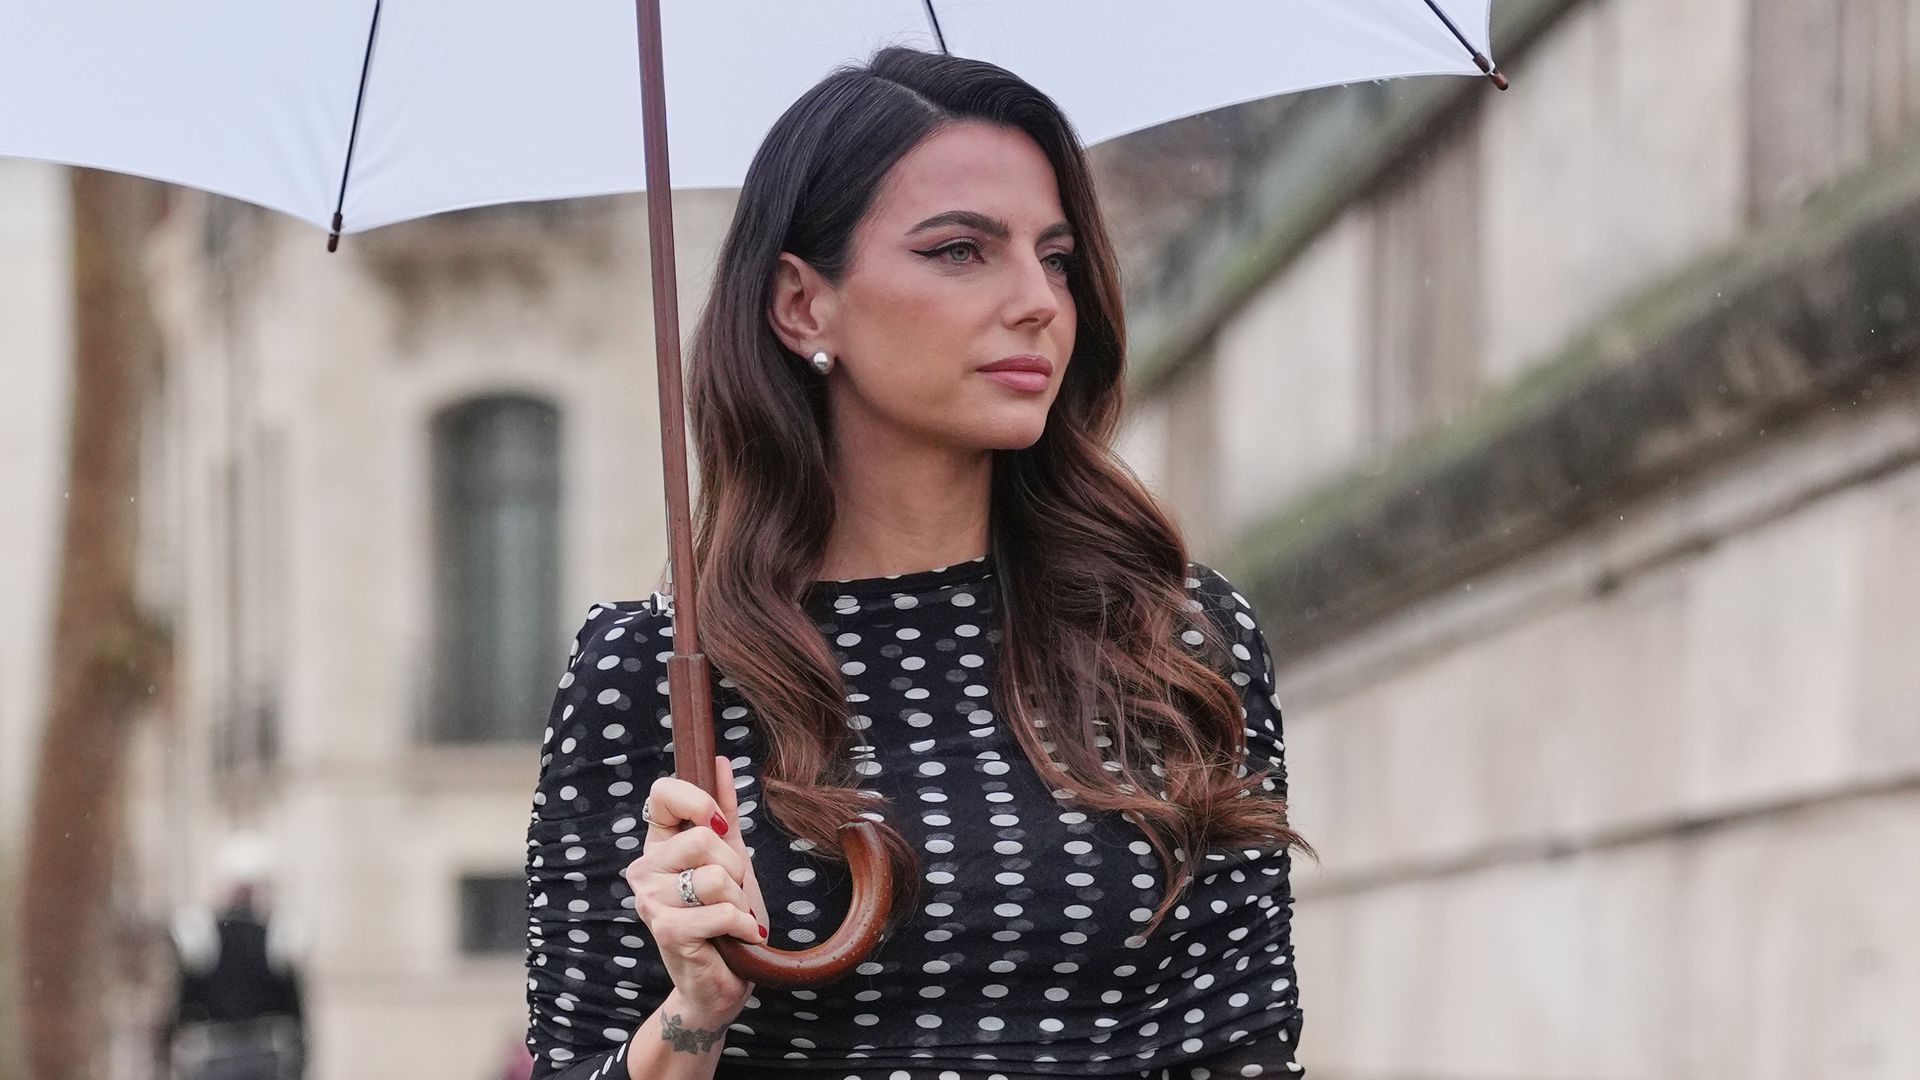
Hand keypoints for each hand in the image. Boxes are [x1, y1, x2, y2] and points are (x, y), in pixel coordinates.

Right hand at [622, 757, 766, 1024]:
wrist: (725, 980)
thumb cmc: (726, 917)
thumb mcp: (732, 858)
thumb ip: (726, 812)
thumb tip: (720, 762)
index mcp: (658, 845)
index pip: (662, 793)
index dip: (698, 801)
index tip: (720, 827)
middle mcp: (645, 869)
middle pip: (704, 838)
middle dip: (736, 868)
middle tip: (732, 893)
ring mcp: (650, 901)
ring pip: (716, 877)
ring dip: (740, 902)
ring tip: (733, 918)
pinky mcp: (666, 931)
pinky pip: (721, 911)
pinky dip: (744, 926)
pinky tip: (740, 937)